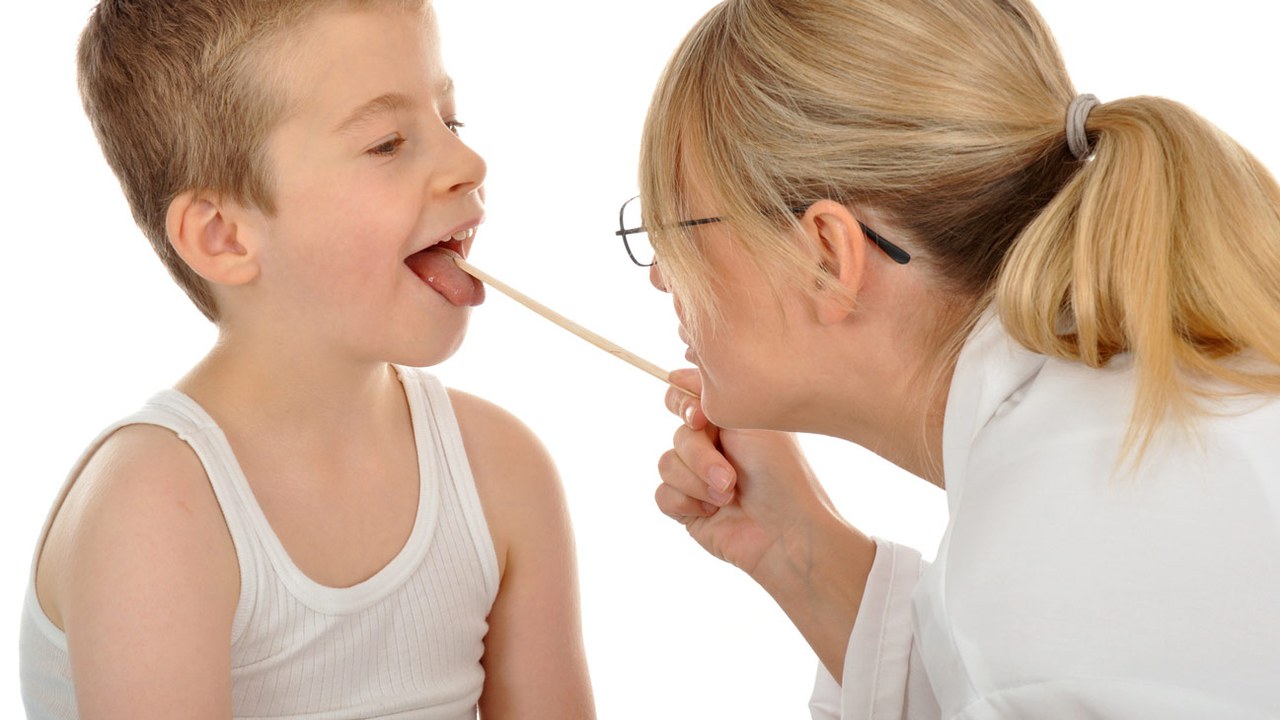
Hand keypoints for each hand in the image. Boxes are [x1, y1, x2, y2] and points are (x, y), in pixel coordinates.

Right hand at [655, 369, 839, 585]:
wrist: (786, 531)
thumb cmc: (780, 474)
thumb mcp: (750, 422)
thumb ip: (711, 397)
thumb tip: (675, 374)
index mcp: (728, 422)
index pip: (684, 398)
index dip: (684, 405)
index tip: (701, 420)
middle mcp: (712, 447)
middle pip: (677, 434)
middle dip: (701, 456)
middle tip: (731, 475)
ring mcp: (697, 478)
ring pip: (666, 464)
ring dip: (698, 481)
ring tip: (729, 496)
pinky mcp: (687, 509)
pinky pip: (662, 495)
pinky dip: (687, 502)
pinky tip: (713, 511)